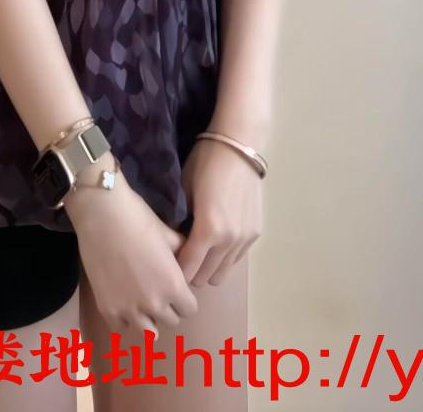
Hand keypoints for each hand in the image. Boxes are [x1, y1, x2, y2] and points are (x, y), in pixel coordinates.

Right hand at [65, 167, 200, 338]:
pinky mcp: (107, 309)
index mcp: (174, 286)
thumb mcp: (169, 235)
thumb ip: (184, 255)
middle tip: (158, 288)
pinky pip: (122, 328)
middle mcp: (154, 304)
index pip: (190, 310)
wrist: (102, 214)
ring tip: (141, 299)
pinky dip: (125, 318)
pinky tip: (123, 301)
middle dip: (168, 306)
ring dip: (149, 317)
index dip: (185, 297)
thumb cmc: (139, 218)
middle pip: (171, 321)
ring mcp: (129, 310)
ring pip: (149, 332)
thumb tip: (189, 264)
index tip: (176, 285)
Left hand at [175, 137, 263, 287]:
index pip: (188, 269)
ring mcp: (245, 239)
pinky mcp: (255, 233)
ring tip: (199, 250)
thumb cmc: (205, 162)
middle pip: (206, 277)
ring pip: (223, 273)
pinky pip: (236, 259)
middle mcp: (229, 241)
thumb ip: (179, 221)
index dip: (175, 270)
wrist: (239, 145)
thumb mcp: (184, 190)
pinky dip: (224, 257)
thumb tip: (173, 242)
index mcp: (208, 231)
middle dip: (191, 271)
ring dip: (209, 267)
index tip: (166, 263)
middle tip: (182, 255)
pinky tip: (217, 239)